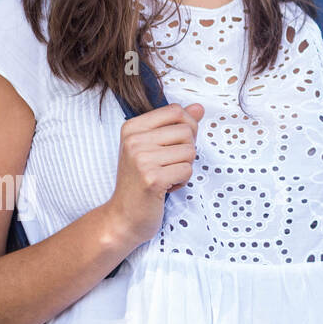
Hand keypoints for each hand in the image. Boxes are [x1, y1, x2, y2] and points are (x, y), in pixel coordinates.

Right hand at [105, 102, 202, 245]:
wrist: (123, 216)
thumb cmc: (140, 180)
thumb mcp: (153, 146)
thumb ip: (176, 125)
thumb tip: (199, 107)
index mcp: (132, 127)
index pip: (176, 111)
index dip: (187, 126)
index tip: (176, 143)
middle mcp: (134, 140)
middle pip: (187, 131)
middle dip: (187, 150)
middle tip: (168, 165)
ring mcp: (141, 159)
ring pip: (190, 151)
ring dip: (184, 167)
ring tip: (165, 176)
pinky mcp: (152, 179)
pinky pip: (187, 170)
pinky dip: (182, 181)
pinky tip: (165, 187)